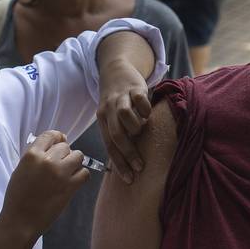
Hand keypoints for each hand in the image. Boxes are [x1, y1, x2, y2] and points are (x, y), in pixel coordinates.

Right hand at [0, 131, 88, 242]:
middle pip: (65, 146)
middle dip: (64, 154)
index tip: (60, 142)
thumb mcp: (21, 170)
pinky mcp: (71, 186)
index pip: (50, 135)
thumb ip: (36, 156)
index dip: (57, 138)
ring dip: (74, 163)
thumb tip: (53, 145)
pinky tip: (73, 182)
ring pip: (78, 156)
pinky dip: (81, 176)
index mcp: (32, 155)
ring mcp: (60, 173)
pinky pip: (84, 173)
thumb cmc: (17, 197)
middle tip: (59, 165)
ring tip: (67, 173)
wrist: (21, 221)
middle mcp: (47, 160)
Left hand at [97, 58, 152, 184]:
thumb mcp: (110, 116)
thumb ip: (117, 133)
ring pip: (125, 116)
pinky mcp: (134, 87)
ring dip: (135, 127)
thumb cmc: (115, 100)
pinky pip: (140, 100)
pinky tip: (147, 113)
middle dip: (128, 153)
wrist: (115, 69)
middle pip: (116, 135)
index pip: (109, 145)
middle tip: (140, 166)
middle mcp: (109, 109)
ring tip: (141, 129)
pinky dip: (145, 109)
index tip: (129, 179)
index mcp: (102, 119)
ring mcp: (121, 97)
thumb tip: (127, 161)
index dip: (119, 164)